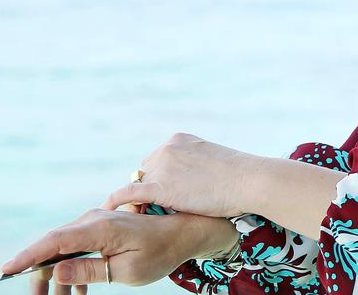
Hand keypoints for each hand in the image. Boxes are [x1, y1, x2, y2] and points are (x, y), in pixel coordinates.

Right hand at [0, 207, 200, 292]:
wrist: (184, 233)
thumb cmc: (159, 253)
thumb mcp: (126, 270)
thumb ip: (90, 270)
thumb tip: (55, 271)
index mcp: (99, 229)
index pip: (54, 241)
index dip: (27, 256)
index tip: (5, 270)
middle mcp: (94, 220)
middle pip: (53, 247)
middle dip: (39, 274)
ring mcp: (97, 222)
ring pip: (64, 250)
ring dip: (57, 277)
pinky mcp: (101, 229)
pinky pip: (77, 249)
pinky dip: (73, 271)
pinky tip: (76, 292)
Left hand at [99, 132, 258, 218]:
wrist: (249, 180)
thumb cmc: (239, 176)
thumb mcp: (213, 160)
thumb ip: (196, 165)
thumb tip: (192, 181)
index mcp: (179, 140)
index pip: (158, 160)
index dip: (160, 179)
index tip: (165, 193)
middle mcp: (166, 148)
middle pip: (145, 171)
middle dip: (151, 188)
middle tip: (155, 208)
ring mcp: (162, 166)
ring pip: (140, 185)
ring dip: (143, 199)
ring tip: (141, 215)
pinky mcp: (160, 187)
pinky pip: (130, 194)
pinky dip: (117, 202)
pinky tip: (108, 211)